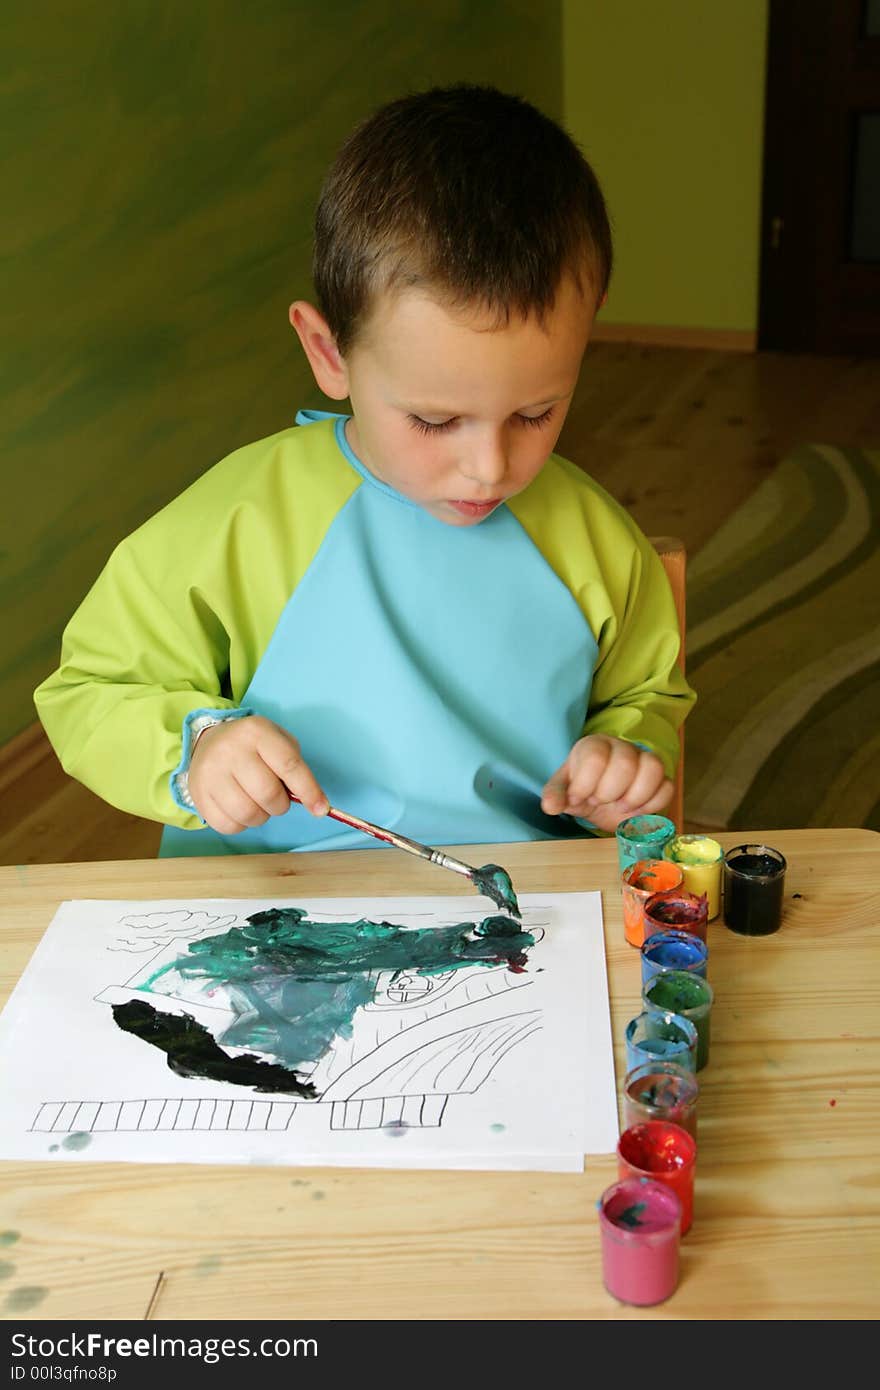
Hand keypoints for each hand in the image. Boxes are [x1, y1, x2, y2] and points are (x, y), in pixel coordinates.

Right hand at [187, 715, 328, 833]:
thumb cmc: (252, 745)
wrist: (208, 740)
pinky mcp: (198, 795)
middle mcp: (231, 750)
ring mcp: (211, 773)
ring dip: (261, 816)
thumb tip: (314, 803)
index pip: (289, 765)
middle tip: (277, 799)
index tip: (321, 809)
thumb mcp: (277, 741)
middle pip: (268, 794)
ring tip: (258, 803)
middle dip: (280, 805)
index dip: (309, 791)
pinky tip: (240, 809)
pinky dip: (241, 825)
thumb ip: (296, 769)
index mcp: (256, 732)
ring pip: (248, 814)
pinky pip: (228, 826)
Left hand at [541, 735, 671, 833]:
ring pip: (653, 768)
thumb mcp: (565, 792)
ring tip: (620, 807)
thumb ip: (556, 796)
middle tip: (599, 802)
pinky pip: (667, 787)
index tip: (579, 798)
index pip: (595, 757)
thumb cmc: (583, 789)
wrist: (602, 799)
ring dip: (635, 796)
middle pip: (625, 763)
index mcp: (594, 745)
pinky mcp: (661, 779)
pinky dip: (652, 804)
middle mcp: (622, 747)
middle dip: (609, 791)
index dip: (585, 785)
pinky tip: (636, 812)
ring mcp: (644, 761)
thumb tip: (550, 806)